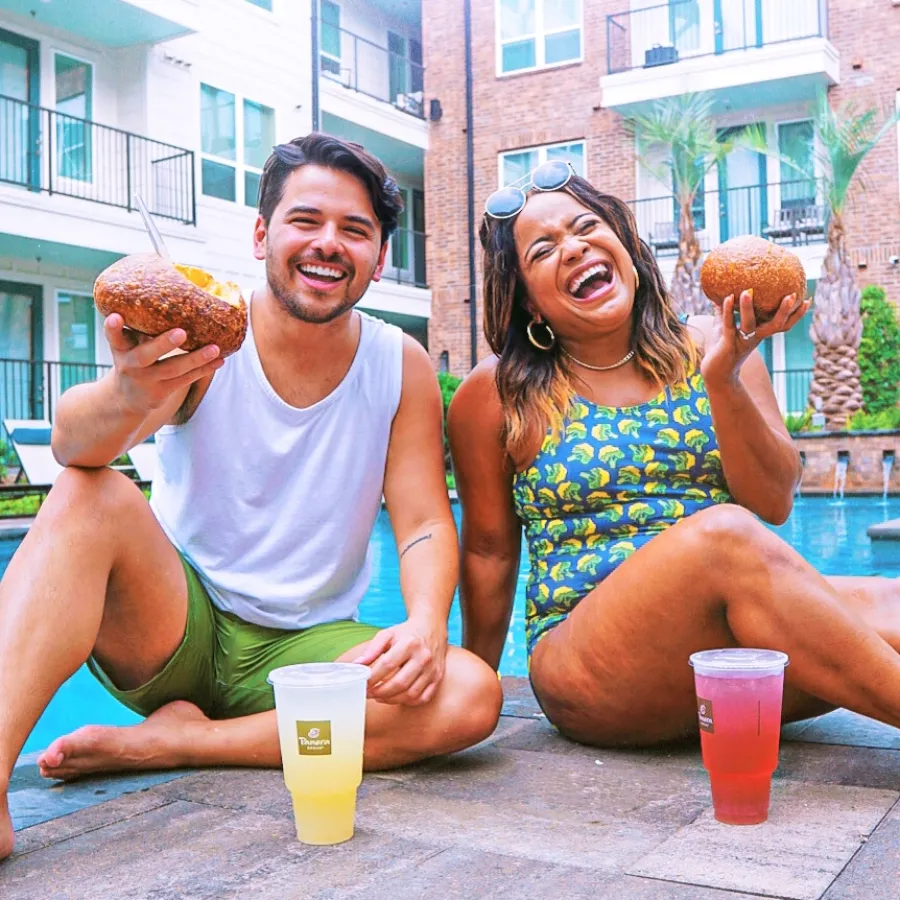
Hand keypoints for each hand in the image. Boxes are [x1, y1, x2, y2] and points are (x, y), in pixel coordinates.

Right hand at [105, 314, 223, 414]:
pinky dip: (203, 370)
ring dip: (196, 358)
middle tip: (181, 332)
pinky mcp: (161, 393)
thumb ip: (143, 324)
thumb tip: (170, 293)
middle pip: (146, 355)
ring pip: (173, 369)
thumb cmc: (135, 358)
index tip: (115, 316)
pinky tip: (219, 361)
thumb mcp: (131, 342)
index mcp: (121, 348)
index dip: (113, 328)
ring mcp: (146, 380)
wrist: (127, 398)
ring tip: (215, 348)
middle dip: (163, 344)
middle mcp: (131, 365)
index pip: (113, 337)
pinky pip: (185, 379)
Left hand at [352, 617, 447, 706]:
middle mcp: (423, 657)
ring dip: (392, 699)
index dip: (372, 677)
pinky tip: (397, 697)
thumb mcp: (388, 634)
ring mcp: (432, 669)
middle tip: (369, 693)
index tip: (363, 683)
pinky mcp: (437, 677)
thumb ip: (372, 649)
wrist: (431, 627)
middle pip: (399, 683)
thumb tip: (357, 664)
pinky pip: (423, 697)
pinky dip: (408, 701)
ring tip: (379, 696)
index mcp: (410, 643)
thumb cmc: (406, 632)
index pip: (387, 665)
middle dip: (380, 692)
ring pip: (410, 693)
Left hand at [700, 290, 809, 387]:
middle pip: (775, 325)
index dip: (796, 314)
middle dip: (785, 311)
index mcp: (760, 333)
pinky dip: (728, 311)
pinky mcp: (727, 344)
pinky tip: (728, 297)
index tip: (808, 299)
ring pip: (749, 324)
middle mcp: (755, 338)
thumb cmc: (721, 348)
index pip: (783, 324)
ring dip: (748, 308)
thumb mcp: (725, 327)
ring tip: (748, 291)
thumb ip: (723, 311)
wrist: (715, 372)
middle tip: (792, 295)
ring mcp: (742, 341)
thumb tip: (721, 292)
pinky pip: (728, 325)